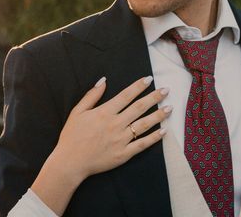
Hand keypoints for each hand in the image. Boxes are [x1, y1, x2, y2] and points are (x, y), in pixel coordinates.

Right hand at [30, 76, 170, 214]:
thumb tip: (103, 80)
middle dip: (154, 98)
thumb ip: (91, 95)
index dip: (138, 86)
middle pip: (139, 108)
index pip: (126, 95)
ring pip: (144, 125)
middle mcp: (115, 124)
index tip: (149, 79)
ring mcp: (121, 140)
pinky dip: (154, 138)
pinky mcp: (124, 154)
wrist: (71, 162)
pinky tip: (163, 131)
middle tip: (166, 90)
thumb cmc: (72, 135)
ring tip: (170, 108)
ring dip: (158, 116)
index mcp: (104, 112)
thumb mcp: (77, 111)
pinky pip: (142, 144)